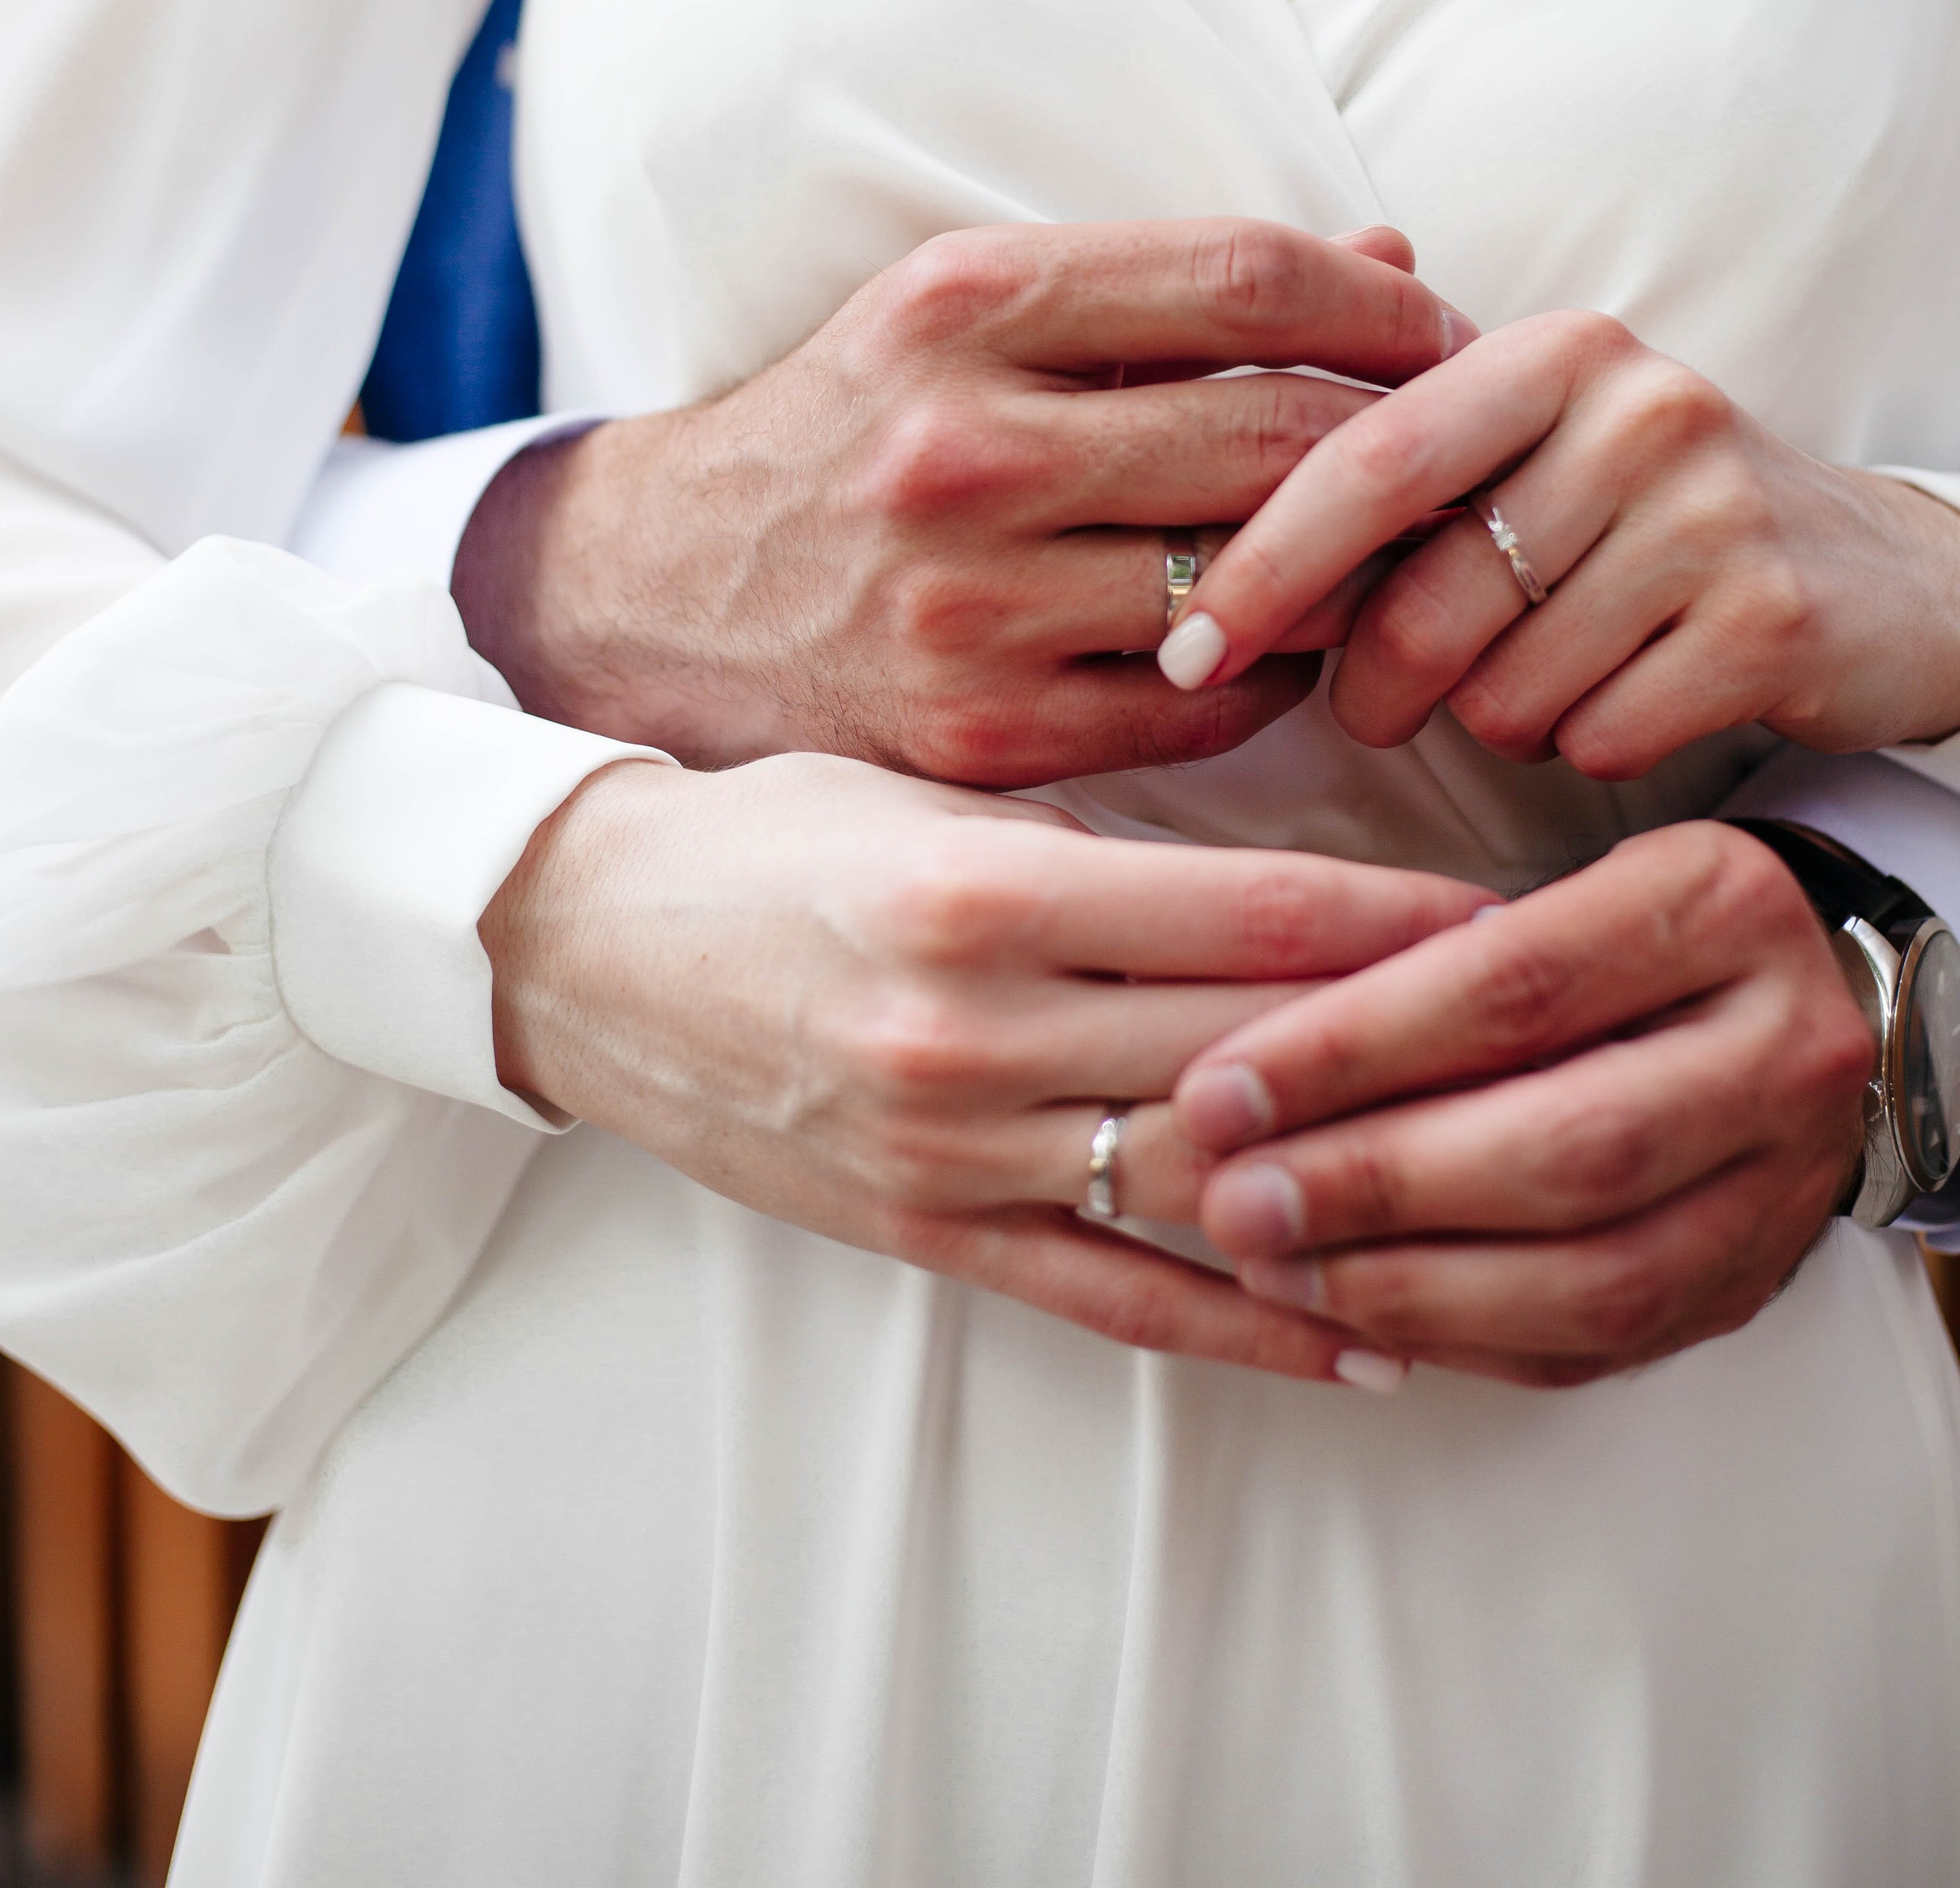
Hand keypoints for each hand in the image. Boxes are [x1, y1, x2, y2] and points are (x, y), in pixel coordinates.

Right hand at [455, 217, 1469, 783]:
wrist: (660, 599)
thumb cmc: (849, 435)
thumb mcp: (968, 316)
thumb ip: (1172, 289)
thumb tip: (1391, 252)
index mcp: (958, 306)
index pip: (1245, 277)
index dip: (1384, 302)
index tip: (1443, 329)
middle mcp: (959, 447)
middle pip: (1277, 434)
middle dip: (1400, 442)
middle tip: (1450, 452)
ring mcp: (970, 605)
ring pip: (1261, 582)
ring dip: (1352, 569)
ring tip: (1382, 549)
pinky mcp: (983, 739)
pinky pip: (1212, 709)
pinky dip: (1275, 674)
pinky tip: (1275, 643)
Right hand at [479, 750, 1481, 1383]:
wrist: (580, 947)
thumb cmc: (760, 835)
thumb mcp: (919, 795)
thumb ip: (1086, 843)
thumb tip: (1274, 883)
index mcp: (978, 892)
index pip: (1240, 914)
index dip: (1392, 922)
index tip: (1512, 915)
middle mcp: (973, 1033)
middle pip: (1248, 1050)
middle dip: (1410, 1046)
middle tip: (1557, 1041)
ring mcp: (952, 1151)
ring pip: (1202, 1184)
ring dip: (1359, 1188)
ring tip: (1506, 1190)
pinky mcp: (930, 1234)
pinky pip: (1117, 1298)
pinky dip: (1250, 1328)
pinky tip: (1369, 1342)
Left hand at [1157, 307, 1959, 776]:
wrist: (1883, 577)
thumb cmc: (1648, 521)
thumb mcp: (1534, 448)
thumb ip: (1392, 454)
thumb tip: (1192, 488)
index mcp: (1552, 353)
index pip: (1364, 460)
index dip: (1259, 563)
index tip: (1184, 649)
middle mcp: (1637, 409)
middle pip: (1425, 600)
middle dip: (1373, 686)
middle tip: (1378, 710)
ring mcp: (1713, 513)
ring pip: (1504, 687)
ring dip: (1497, 719)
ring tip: (1550, 677)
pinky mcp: (1771, 621)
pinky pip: (1598, 737)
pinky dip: (1586, 748)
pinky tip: (1629, 702)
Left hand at [1172, 821, 1871, 1388]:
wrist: (1811, 1006)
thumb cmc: (1626, 930)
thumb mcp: (1554, 876)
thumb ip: (1426, 944)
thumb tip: (1246, 1054)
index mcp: (1718, 907)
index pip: (1515, 986)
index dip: (1352, 1047)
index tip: (1220, 1089)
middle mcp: (1781, 1049)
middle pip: (1565, 1144)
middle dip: (1375, 1184)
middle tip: (1233, 1201)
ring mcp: (1784, 1185)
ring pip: (1595, 1272)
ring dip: (1410, 1285)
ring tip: (1274, 1269)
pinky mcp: (1750, 1285)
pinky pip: (1600, 1344)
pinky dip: (1464, 1339)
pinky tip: (1355, 1317)